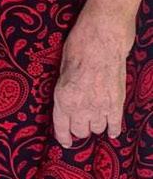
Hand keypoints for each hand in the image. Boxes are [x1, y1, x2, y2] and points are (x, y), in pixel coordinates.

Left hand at [52, 3, 134, 147]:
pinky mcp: (117, 102)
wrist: (103, 36)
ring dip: (95, 126)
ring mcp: (101, 106)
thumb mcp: (62, 69)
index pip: (61, 127)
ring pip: (97, 129)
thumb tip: (68, 101)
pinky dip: (114, 129)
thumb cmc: (79, 46)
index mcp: (63, 98)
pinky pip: (115, 124)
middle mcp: (81, 106)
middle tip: (81, 123)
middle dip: (79, 128)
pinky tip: (112, 131)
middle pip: (81, 131)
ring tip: (95, 120)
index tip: (65, 142)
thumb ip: (65, 89)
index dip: (63, 137)